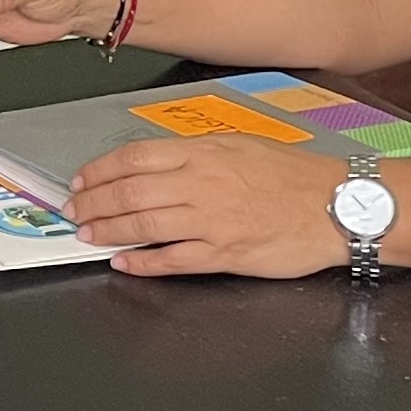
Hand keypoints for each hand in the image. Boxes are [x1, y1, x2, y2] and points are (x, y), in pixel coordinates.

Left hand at [63, 135, 346, 277]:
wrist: (337, 204)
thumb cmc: (294, 176)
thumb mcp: (241, 147)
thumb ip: (197, 155)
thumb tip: (156, 164)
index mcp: (204, 154)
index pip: (135, 158)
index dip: (100, 170)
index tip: (81, 179)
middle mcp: (202, 184)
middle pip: (130, 192)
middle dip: (93, 203)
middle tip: (73, 211)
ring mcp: (211, 220)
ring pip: (143, 225)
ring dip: (109, 231)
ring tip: (88, 236)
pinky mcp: (225, 254)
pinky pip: (173, 259)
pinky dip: (143, 263)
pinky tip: (125, 263)